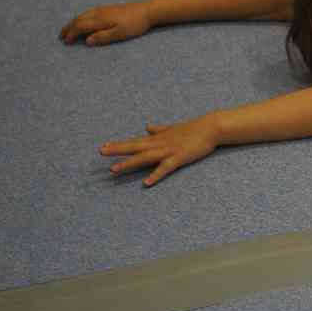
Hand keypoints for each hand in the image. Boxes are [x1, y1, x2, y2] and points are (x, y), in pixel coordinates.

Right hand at [60, 1, 152, 45]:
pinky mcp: (108, 8)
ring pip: (83, 15)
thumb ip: (103, 37)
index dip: (72, 34)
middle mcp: (98, 12)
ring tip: (68, 29)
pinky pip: (88, 13)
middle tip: (61, 36)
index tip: (66, 42)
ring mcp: (103, 9)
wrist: (147, 10)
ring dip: (73, 22)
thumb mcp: (120, 34)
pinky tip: (83, 21)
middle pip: (78, 19)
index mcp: (100, 19)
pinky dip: (81, 18)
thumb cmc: (135, 25)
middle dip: (69, 28)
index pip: (80, 26)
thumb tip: (87, 41)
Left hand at [100, 116, 221, 186]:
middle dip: (117, 150)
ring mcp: (168, 151)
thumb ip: (159, 129)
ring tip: (114, 169)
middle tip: (101, 152)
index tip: (104, 146)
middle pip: (135, 147)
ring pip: (145, 158)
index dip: (119, 144)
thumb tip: (147, 127)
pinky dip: (155, 175)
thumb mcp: (173, 128)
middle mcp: (159, 143)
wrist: (210, 128)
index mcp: (157, 138)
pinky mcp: (179, 158)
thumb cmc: (193, 129)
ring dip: (129, 163)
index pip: (135, 141)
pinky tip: (146, 183)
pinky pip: (165, 168)